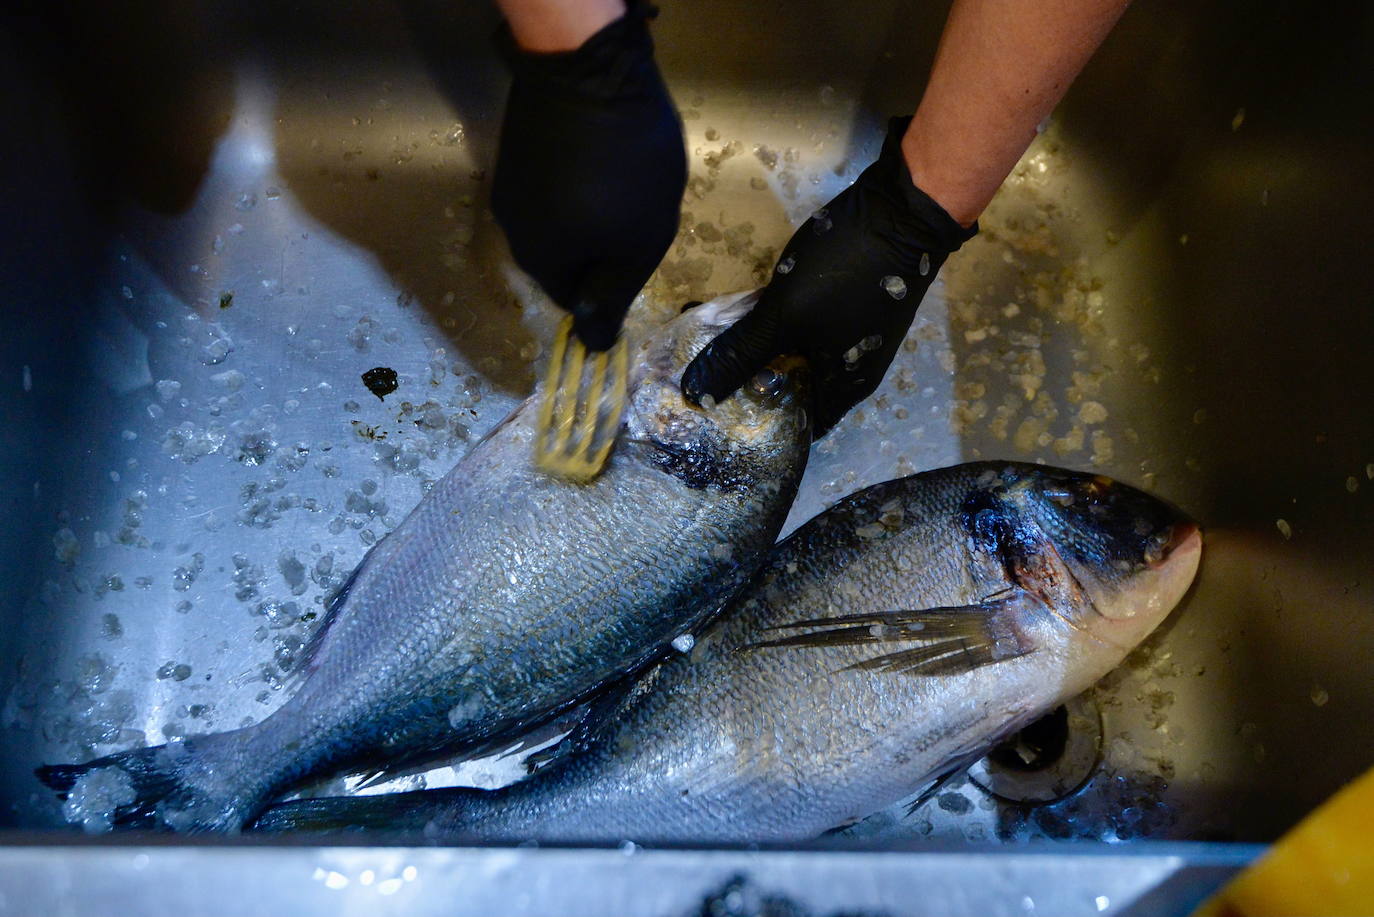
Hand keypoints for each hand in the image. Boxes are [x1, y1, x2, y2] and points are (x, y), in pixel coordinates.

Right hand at [491, 4, 685, 350]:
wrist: (587, 67)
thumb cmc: (624, 164)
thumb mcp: (639, 240)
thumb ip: (616, 294)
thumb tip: (594, 348)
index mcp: (540, 261)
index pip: (575, 301)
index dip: (612, 285)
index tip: (640, 253)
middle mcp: (512, 230)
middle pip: (564, 260)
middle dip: (601, 248)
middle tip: (638, 214)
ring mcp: (510, 185)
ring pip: (557, 222)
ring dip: (588, 214)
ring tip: (623, 181)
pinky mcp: (516, 149)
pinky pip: (550, 187)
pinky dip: (575, 184)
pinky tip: (602, 158)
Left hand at [680, 116, 975, 435]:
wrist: (901, 212)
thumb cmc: (845, 273)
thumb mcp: (783, 317)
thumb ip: (741, 355)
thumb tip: (697, 394)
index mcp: (846, 386)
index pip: (803, 427)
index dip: (765, 427)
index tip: (725, 419)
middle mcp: (857, 371)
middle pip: (800, 392)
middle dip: (759, 388)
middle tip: (715, 383)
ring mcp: (858, 337)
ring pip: (804, 359)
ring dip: (770, 356)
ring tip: (727, 350)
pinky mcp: (854, 308)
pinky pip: (811, 332)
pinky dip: (785, 332)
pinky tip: (758, 318)